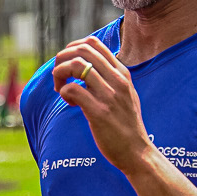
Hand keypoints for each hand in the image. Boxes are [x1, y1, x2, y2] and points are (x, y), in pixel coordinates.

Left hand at [51, 36, 153, 171]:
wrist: (137, 152)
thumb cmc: (127, 126)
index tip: (67, 65)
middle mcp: (116, 79)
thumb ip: (112, 78)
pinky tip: (71, 103)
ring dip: (59, 74)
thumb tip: (90, 67)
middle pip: (82, 49)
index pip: (93, 43)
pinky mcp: (99, 112)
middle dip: (62, 58)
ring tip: (60, 89)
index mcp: (122, 73)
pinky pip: (73, 90)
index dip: (73, 49)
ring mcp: (109, 95)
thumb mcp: (126, 94)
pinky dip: (64, 93)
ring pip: (75, 65)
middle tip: (58, 76)